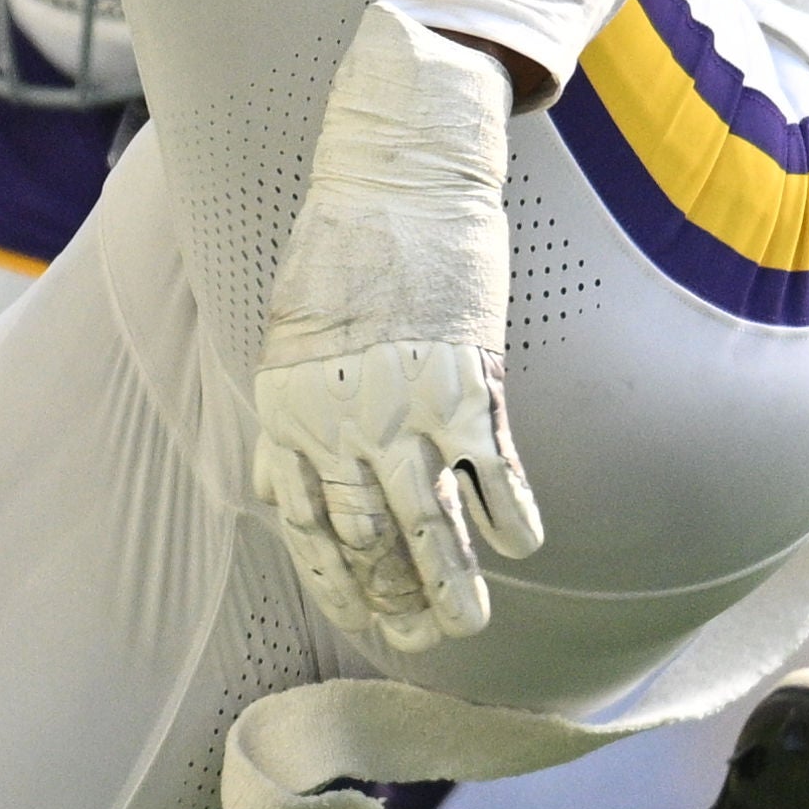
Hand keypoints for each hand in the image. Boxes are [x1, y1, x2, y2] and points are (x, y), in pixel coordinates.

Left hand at [248, 8, 543, 649]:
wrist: (394, 168)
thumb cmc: (344, 242)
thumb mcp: (292, 330)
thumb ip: (299, 406)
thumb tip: (297, 474)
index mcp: (286, 411)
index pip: (306, 527)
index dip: (336, 583)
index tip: (362, 619)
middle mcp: (337, 422)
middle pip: (367, 541)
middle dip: (394, 601)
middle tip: (422, 640)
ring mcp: (400, 407)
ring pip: (429, 527)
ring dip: (454, 585)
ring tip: (471, 625)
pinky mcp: (462, 380)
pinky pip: (493, 474)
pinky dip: (510, 516)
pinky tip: (523, 547)